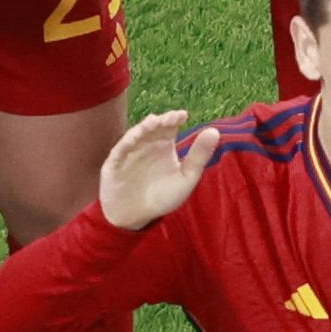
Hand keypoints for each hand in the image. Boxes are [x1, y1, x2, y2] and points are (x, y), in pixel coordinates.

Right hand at [97, 110, 221, 229]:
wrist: (136, 216)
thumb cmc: (162, 196)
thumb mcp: (186, 178)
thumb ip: (199, 156)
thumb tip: (215, 131)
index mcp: (163, 145)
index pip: (169, 126)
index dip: (174, 118)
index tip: (183, 115)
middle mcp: (146, 144)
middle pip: (153, 127)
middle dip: (161, 121)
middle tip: (171, 118)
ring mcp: (129, 152)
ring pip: (136, 134)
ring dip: (144, 128)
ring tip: (154, 123)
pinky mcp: (115, 162)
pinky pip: (120, 150)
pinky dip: (127, 142)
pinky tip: (135, 137)